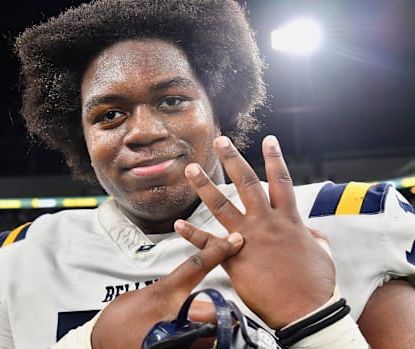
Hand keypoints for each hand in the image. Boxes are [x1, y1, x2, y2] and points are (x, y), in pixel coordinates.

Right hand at [91, 230, 243, 347]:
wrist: (101, 344)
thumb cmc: (117, 322)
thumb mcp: (143, 298)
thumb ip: (170, 295)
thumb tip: (188, 298)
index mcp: (164, 294)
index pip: (197, 266)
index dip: (218, 251)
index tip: (234, 241)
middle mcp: (174, 315)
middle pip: (216, 310)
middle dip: (218, 313)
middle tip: (206, 319)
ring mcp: (179, 338)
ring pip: (212, 334)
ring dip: (206, 333)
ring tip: (182, 333)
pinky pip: (200, 346)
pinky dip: (196, 343)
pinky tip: (179, 341)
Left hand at [179, 135, 335, 328]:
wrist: (305, 310)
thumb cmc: (317, 284)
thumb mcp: (322, 253)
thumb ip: (314, 236)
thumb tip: (312, 231)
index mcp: (289, 219)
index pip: (280, 181)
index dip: (275, 158)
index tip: (268, 139)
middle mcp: (266, 222)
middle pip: (247, 183)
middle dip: (233, 159)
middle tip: (220, 141)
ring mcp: (247, 238)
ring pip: (222, 204)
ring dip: (204, 185)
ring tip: (190, 169)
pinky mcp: (233, 258)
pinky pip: (207, 243)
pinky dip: (192, 233)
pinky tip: (177, 224)